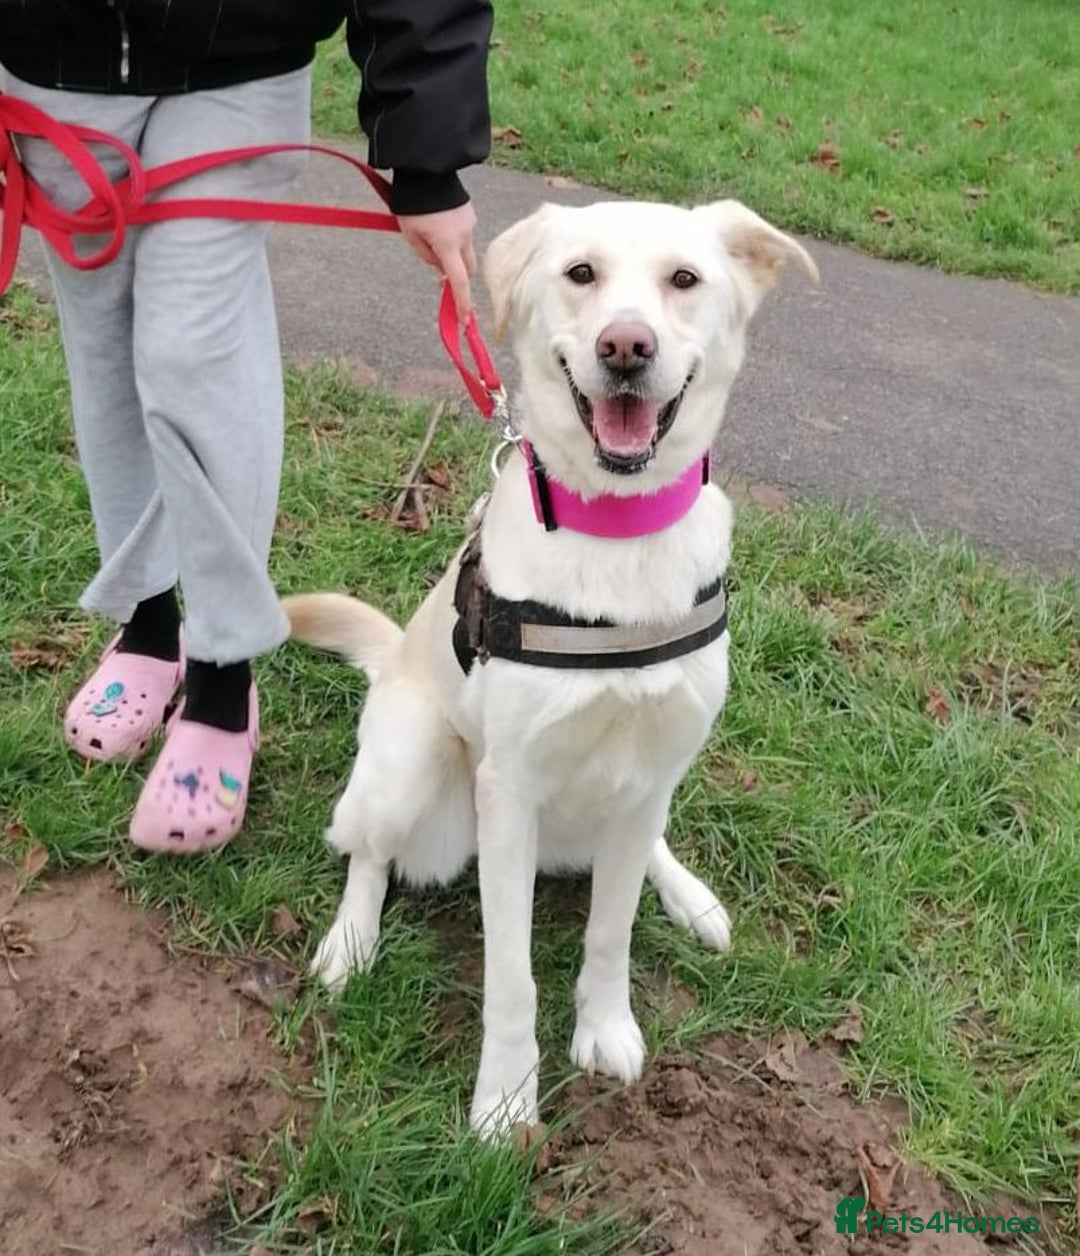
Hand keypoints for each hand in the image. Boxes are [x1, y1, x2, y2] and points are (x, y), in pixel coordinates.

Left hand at [397, 202, 477, 321]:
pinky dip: (454, 238)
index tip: (463, 319)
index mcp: (448, 244)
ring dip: (453, 255)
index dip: (461, 302)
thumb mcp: (411, 235)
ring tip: (430, 236)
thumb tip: (439, 267)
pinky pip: (464, 235)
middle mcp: (464, 236)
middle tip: (440, 275)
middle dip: (458, 276)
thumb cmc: (413, 203)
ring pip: (465, 251)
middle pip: (467, 269)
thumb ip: (426, 256)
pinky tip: (438, 224)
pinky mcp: (470, 214)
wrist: (426, 169)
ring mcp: (469, 224)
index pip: (458, 281)